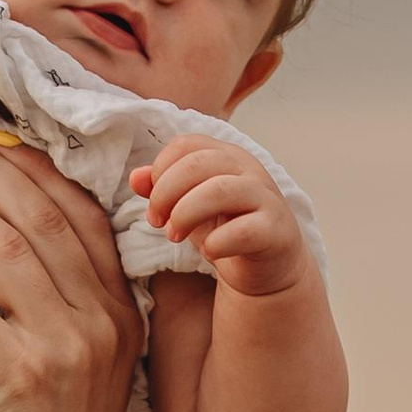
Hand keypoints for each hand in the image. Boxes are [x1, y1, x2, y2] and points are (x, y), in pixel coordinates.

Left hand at [129, 135, 314, 300]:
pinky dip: (218, 242)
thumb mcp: (188, 206)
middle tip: (157, 222)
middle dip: (166, 194)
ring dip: (185, 214)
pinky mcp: (275, 230)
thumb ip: (162, 189)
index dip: (160, 172)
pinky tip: (209, 252)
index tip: (153, 204)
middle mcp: (248, 169)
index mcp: (226, 155)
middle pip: (198, 163)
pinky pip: (244, 230)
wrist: (268, 267)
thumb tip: (136, 177)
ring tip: (174, 236)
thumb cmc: (226, 229)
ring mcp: (265, 197)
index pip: (185, 145)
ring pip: (219, 191)